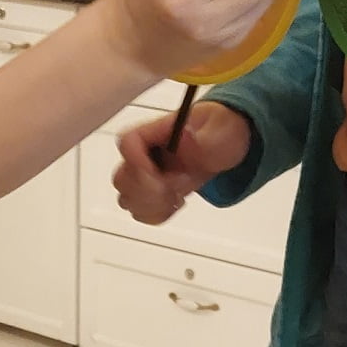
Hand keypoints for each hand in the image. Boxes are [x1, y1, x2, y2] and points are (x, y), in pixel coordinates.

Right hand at [114, 100, 252, 224]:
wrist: (224, 145)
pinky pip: (139, 212)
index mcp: (155, 131)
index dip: (138, 164)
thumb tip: (184, 135)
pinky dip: (158, 215)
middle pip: (122, 179)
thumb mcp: (221, 131)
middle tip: (180, 185)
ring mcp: (143, 175)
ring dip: (155, 205)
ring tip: (180, 194)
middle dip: (151, 191)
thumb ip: (201, 138)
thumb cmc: (220, 131)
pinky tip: (176, 203)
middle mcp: (143, 153)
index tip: (162, 177)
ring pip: (127, 200)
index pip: (126, 144)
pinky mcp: (149, 193)